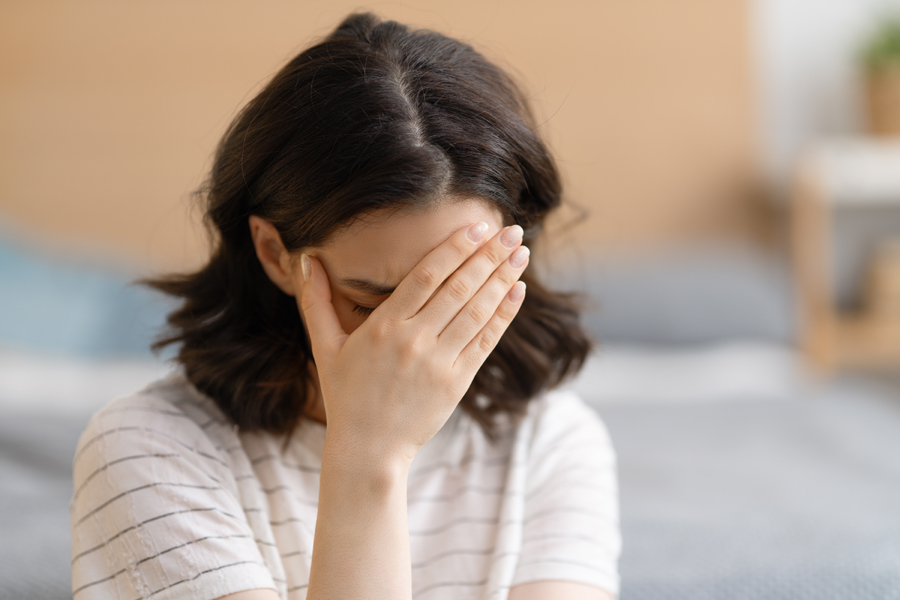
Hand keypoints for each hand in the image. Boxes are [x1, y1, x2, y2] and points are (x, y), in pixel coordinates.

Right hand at [297, 222, 528, 467]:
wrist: (368, 450)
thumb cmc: (345, 396)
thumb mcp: (324, 347)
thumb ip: (315, 300)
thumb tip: (304, 258)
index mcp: (384, 327)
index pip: (426, 276)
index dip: (454, 248)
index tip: (478, 227)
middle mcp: (414, 341)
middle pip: (458, 288)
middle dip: (489, 256)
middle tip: (513, 231)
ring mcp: (439, 363)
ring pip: (477, 311)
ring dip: (502, 279)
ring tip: (521, 253)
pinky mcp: (457, 383)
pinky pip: (485, 341)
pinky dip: (503, 315)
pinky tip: (517, 291)